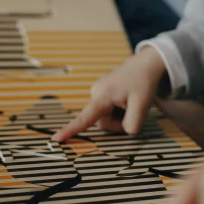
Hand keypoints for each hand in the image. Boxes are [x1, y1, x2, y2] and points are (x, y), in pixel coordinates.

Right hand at [53, 48, 168, 140]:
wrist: (147, 63)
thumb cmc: (144, 82)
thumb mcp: (143, 106)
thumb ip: (132, 125)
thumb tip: (124, 131)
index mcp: (103, 95)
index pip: (85, 117)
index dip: (70, 130)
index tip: (56, 139)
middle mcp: (96, 92)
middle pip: (103, 123)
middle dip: (119, 122)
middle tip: (135, 108)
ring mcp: (99, 92)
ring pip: (106, 118)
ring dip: (120, 116)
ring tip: (131, 101)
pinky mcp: (103, 93)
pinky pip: (109, 111)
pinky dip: (119, 110)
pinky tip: (128, 99)